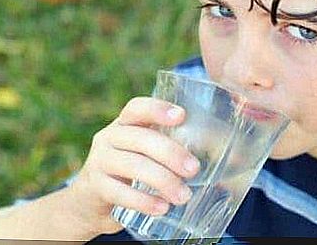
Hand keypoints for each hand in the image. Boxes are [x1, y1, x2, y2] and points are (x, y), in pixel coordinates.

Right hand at [65, 96, 200, 236]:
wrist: (87, 202)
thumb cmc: (128, 174)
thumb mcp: (143, 155)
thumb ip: (169, 150)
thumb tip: (228, 160)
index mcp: (123, 125)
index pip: (136, 108)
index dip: (157, 109)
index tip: (181, 116)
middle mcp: (108, 137)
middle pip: (141, 138)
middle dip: (171, 152)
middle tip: (193, 169)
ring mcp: (99, 161)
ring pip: (133, 165)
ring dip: (163, 180)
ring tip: (183, 196)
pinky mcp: (94, 187)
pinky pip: (120, 192)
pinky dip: (144, 201)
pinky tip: (162, 208)